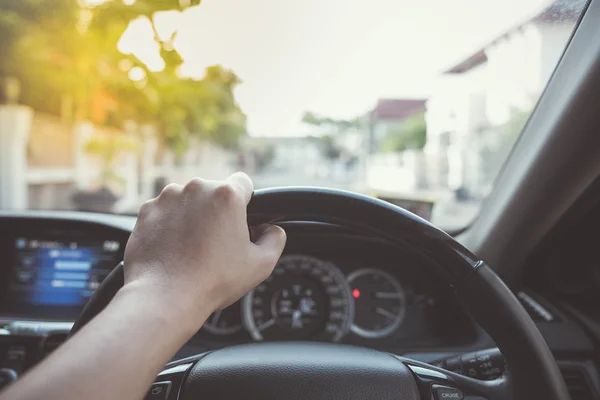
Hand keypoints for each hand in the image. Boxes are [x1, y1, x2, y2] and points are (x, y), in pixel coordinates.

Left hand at [122, 172, 285, 332]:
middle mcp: (196, 188)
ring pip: (187, 201)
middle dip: (216, 212)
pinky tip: (173, 249)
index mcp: (226, 195)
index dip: (245, 202)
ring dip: (192, 217)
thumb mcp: (261, 264)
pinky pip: (164, 212)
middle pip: (213, 192)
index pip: (243, 182)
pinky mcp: (146, 211)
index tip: (240, 220)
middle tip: (217, 243)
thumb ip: (275, 238)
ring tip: (192, 249)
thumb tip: (271, 229)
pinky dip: (169, 225)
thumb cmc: (213, 281)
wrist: (164, 297)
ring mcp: (167, 198)